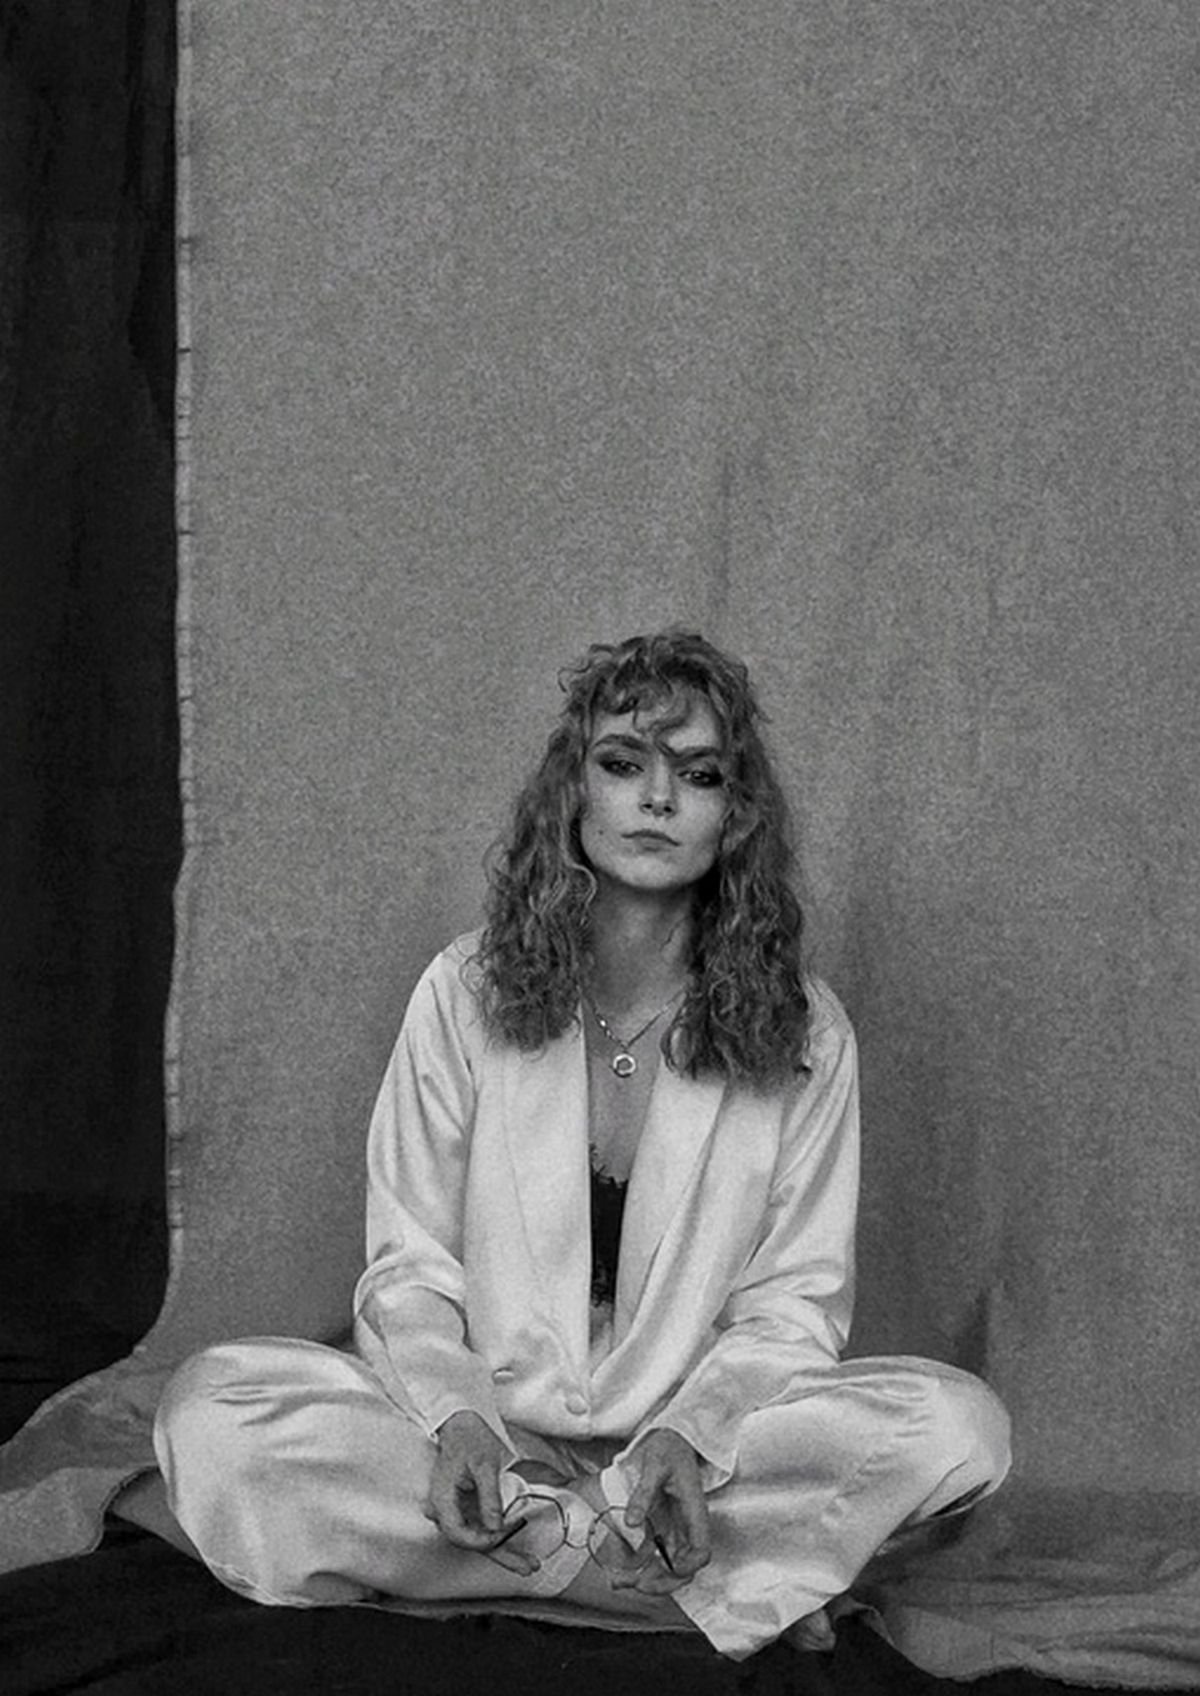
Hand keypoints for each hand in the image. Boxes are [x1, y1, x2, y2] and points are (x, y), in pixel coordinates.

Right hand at [427, 1411, 533, 1574]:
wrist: (461, 1425)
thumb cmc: (470, 1439)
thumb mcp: (484, 1464)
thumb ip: (488, 1496)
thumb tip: (495, 1526)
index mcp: (442, 1498)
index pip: (458, 1532)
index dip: (481, 1540)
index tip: (503, 1535)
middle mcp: (444, 1510)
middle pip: (470, 1541)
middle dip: (500, 1556)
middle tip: (527, 1567)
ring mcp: (454, 1511)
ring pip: (477, 1538)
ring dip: (502, 1551)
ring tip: (528, 1564)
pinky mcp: (465, 1509)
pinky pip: (480, 1528)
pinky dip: (498, 1538)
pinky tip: (515, 1548)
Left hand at [617, 1428, 711, 1594]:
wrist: (672, 1438)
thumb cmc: (669, 1448)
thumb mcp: (654, 1465)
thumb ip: (643, 1494)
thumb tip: (631, 1523)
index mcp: (694, 1512)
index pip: (702, 1551)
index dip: (688, 1566)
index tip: (669, 1568)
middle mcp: (687, 1527)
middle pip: (684, 1568)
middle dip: (662, 1582)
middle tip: (636, 1584)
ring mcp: (676, 1530)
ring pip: (668, 1567)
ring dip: (648, 1579)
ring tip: (619, 1582)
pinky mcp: (663, 1529)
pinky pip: (655, 1556)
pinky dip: (640, 1567)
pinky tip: (620, 1572)